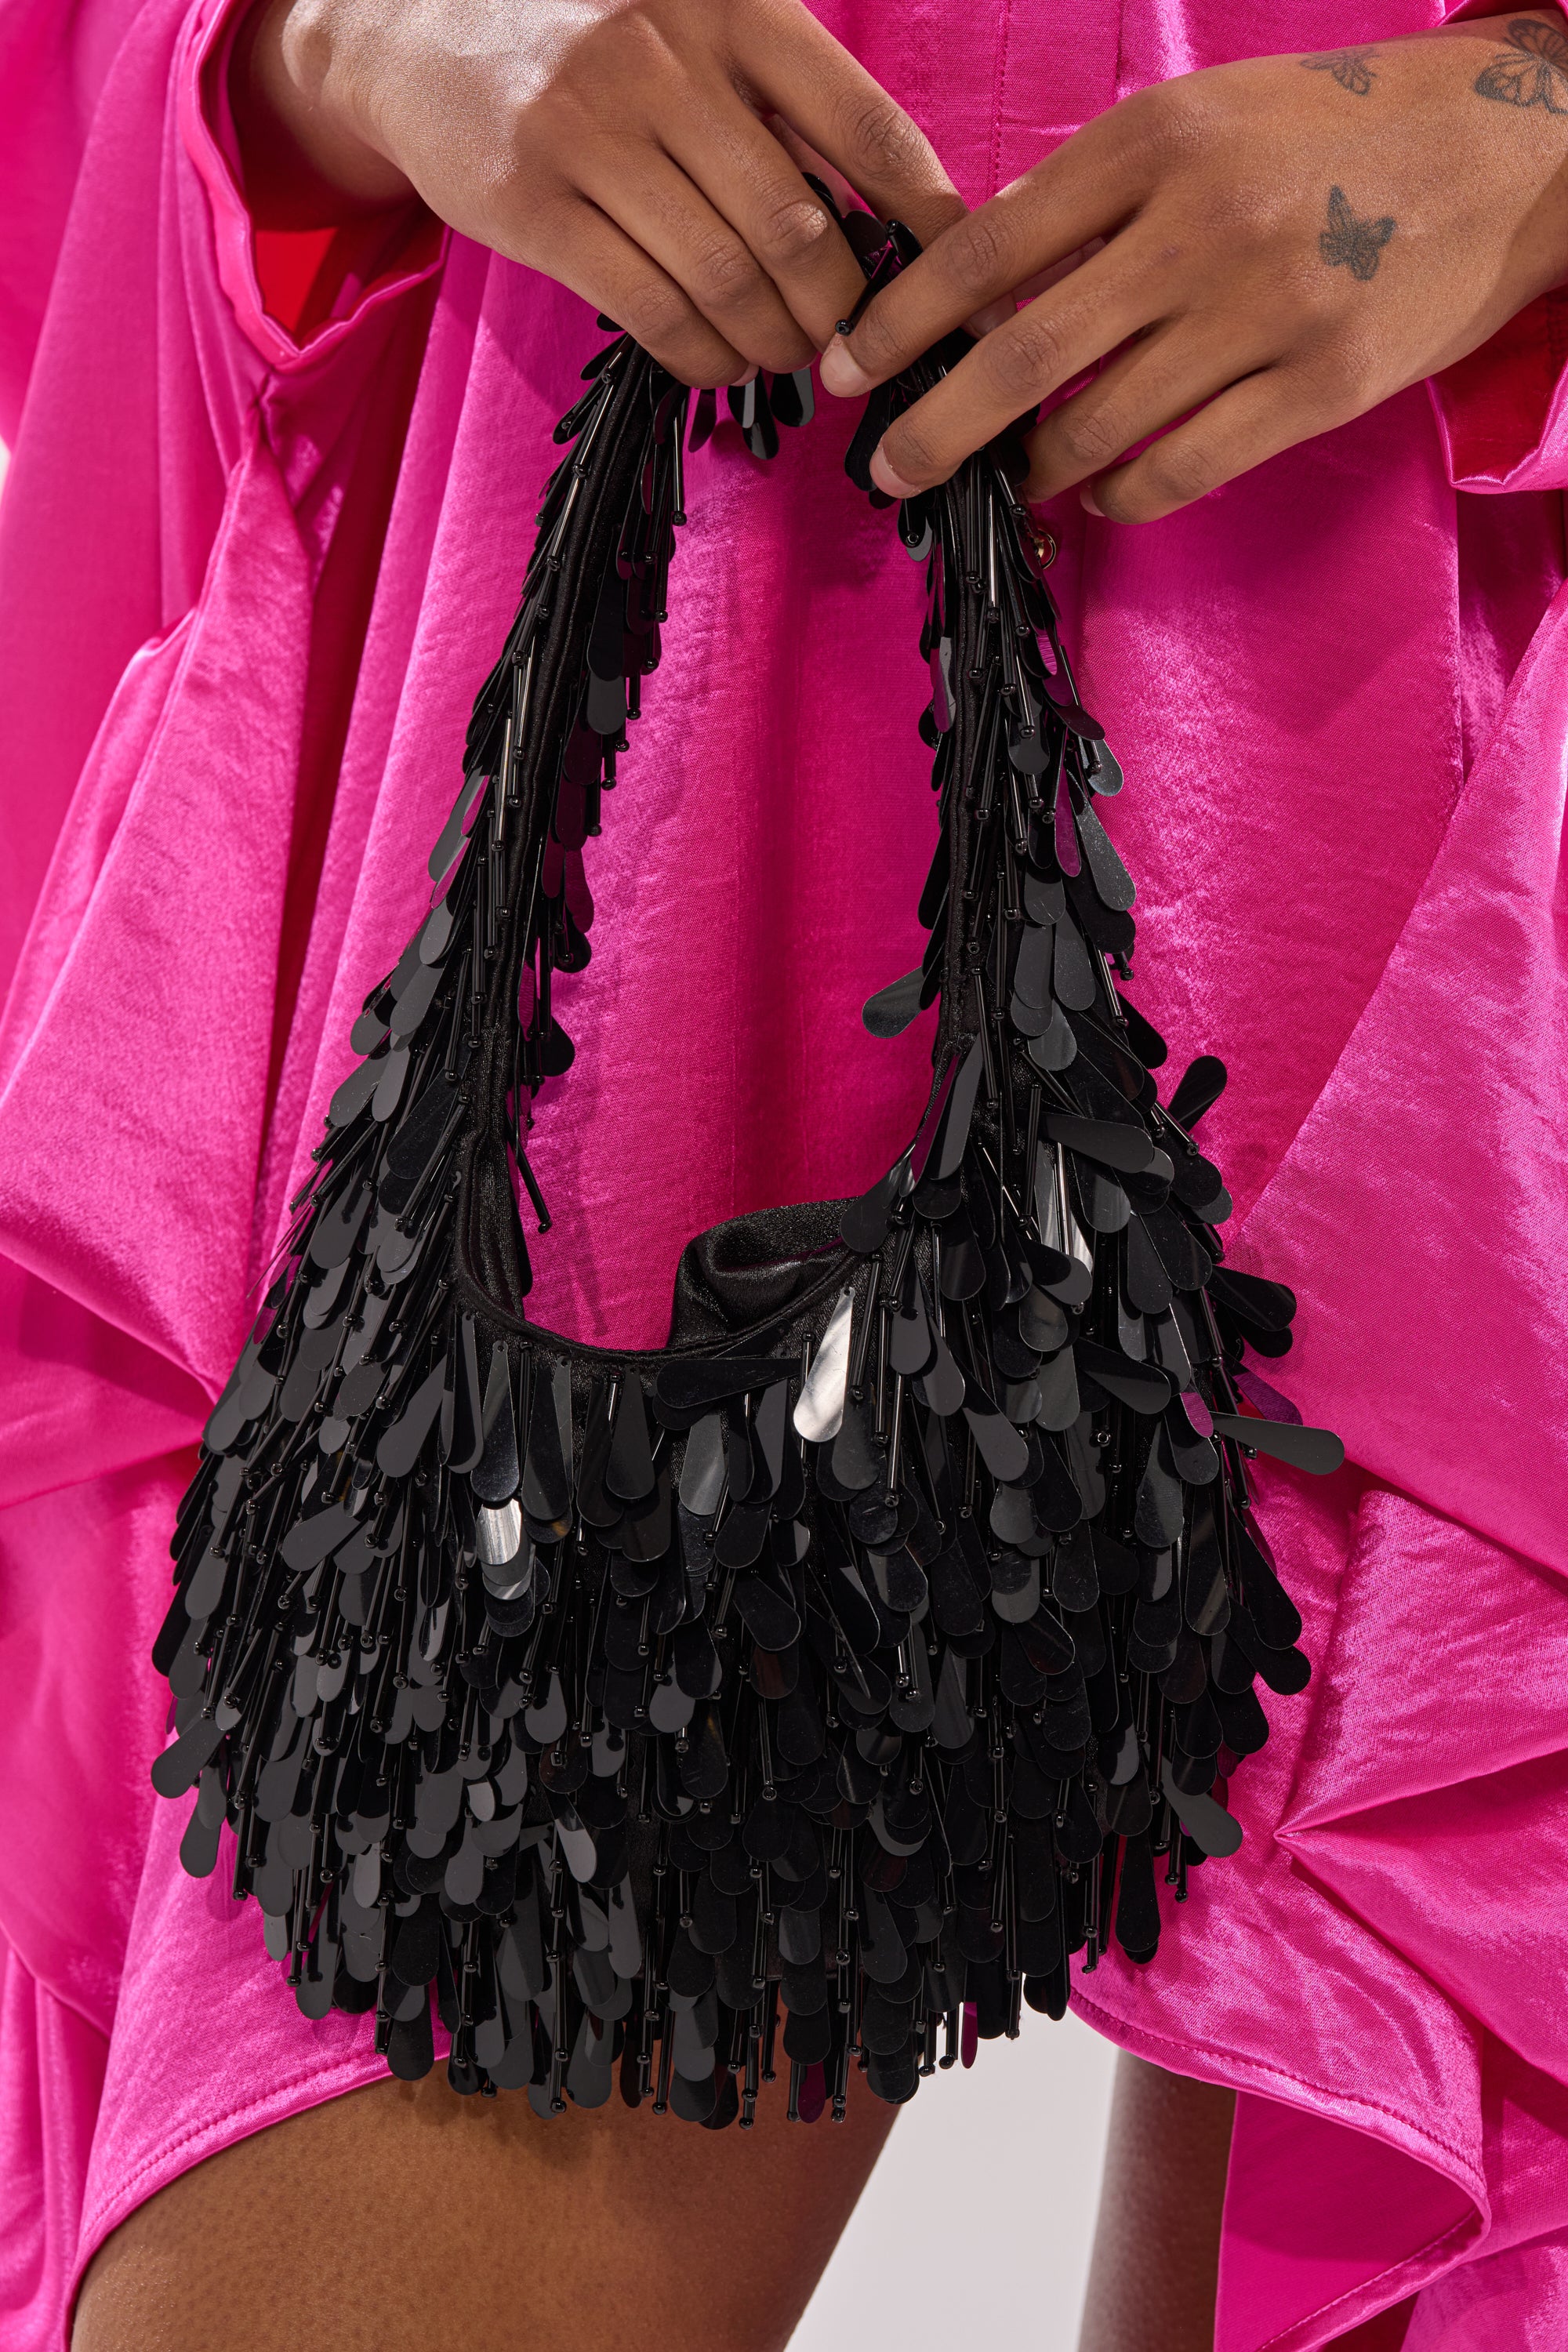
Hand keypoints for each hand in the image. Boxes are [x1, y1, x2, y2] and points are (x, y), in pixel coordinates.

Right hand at [233, 0, 964, 385]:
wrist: (409, 19)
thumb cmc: (581, 34)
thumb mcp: (688, 20)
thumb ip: (774, 99)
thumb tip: (879, 220)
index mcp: (732, 5)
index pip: (862, 125)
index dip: (923, 218)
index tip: (951, 284)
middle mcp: (666, 57)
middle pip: (798, 227)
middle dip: (839, 310)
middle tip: (847, 343)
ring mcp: (593, 130)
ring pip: (728, 281)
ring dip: (774, 344)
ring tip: (786, 358)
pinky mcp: (535, 203)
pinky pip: (653, 310)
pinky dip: (704, 357)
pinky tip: (719, 362)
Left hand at [818, 14, 1567, 520]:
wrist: (1503, 150)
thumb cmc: (1328, 133)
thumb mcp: (1200, 120)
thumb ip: (1091, 197)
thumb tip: (978, 290)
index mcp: (1153, 145)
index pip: (986, 250)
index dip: (901, 324)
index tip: (845, 372)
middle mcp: (1201, 227)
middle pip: (1022, 359)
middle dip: (936, 432)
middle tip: (889, 472)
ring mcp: (1264, 312)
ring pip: (1098, 430)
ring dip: (1035, 472)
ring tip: (1014, 480)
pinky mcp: (1318, 386)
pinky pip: (1180, 472)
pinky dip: (1120, 498)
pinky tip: (1101, 495)